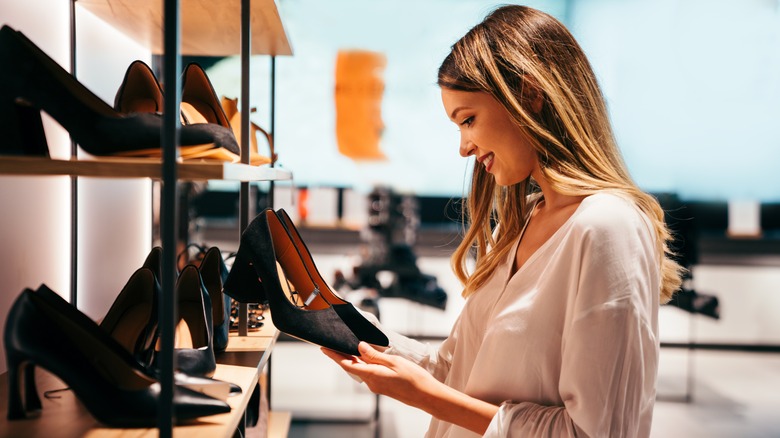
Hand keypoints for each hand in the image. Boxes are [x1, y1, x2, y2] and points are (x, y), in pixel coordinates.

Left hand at [321, 342, 440, 409]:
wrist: (426, 395)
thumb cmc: (414, 378)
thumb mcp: (394, 362)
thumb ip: (375, 355)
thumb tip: (359, 346)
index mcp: (372, 375)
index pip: (347, 364)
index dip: (335, 356)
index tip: (324, 348)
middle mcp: (371, 383)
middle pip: (351, 367)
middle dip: (341, 356)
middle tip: (332, 344)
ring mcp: (376, 386)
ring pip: (360, 370)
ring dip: (352, 359)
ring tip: (346, 347)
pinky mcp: (382, 386)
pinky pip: (368, 373)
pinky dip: (362, 364)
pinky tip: (364, 357)